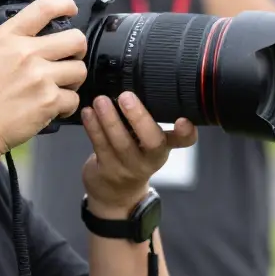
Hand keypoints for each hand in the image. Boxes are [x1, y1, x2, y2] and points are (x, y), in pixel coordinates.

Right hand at [0, 0, 88, 154]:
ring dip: (74, 78)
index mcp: (5, 38)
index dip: (65, 4)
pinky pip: (75, 98)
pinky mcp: (49, 101)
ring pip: (80, 69)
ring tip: (60, 84)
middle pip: (76, 39)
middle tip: (69, 57)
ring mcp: (40, 78)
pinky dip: (68, 104)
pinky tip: (53, 106)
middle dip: (77, 48)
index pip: (44, 8)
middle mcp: (26, 54)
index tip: (71, 8)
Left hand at [81, 92, 197, 215]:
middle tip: (126, 96)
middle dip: (139, 118)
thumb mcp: (147, 142)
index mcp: (165, 148)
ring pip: (121, 143)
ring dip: (109, 119)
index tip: (184, 120)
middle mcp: (151, 159)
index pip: (183, 141)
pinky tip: (88, 112)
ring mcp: (129, 168)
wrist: (116, 194)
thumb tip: (133, 82)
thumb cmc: (133, 156)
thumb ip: (146, 121)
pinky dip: (93, 127)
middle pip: (152, 142)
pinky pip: (100, 146)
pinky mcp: (108, 171)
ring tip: (101, 100)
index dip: (186, 132)